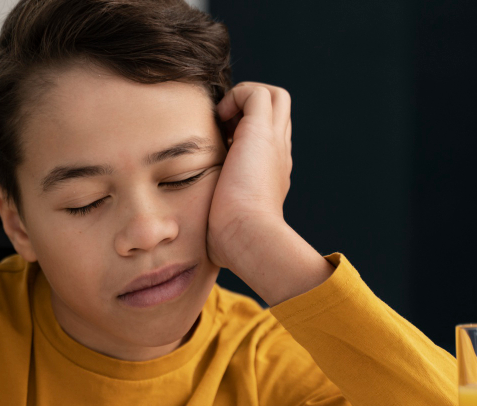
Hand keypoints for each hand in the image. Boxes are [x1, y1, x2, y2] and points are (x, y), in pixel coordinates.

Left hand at [207, 82, 293, 269]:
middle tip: (222, 129)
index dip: (245, 134)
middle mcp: (278, 155)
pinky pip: (258, 93)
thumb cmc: (231, 241)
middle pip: (279, 113)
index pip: (269, 141)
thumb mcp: (224, 225)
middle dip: (248, 111)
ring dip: (245, 99)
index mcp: (271, 174)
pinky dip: (237, 95)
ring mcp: (274, 142)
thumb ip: (216, 219)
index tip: (221, 150)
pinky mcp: (262, 132)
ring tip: (222, 121)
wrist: (247, 237)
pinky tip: (219, 119)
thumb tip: (198, 240)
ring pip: (275, 97)